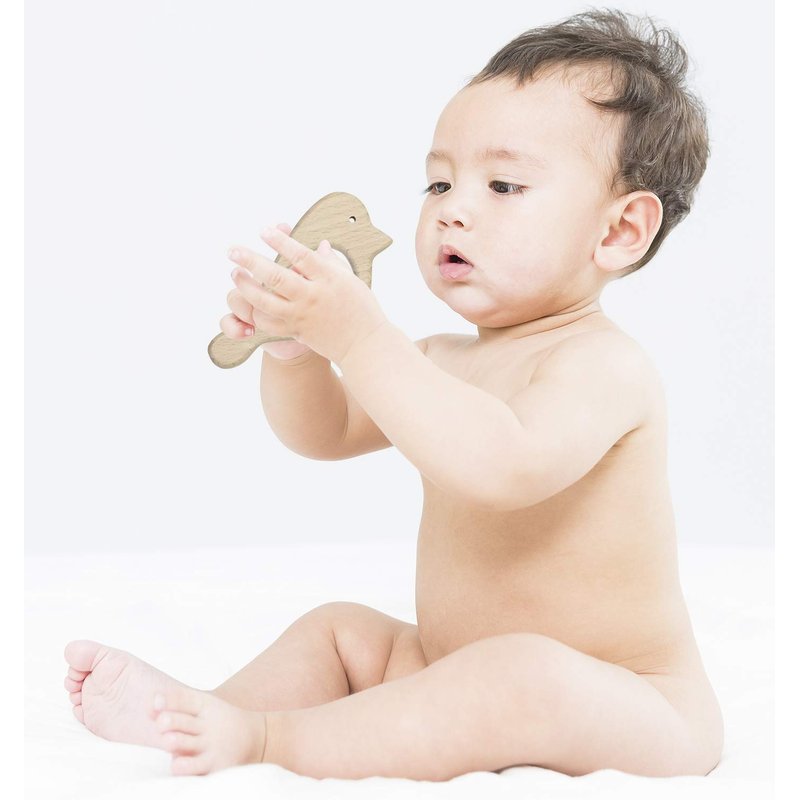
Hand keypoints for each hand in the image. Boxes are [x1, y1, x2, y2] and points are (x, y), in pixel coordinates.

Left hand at [228, 226, 389, 364]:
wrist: (365, 345)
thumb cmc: (362, 309)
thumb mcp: (351, 280)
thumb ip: (332, 262)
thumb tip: (321, 245)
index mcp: (328, 278)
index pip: (300, 255)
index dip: (280, 241)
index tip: (263, 230)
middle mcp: (312, 296)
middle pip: (275, 276)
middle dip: (250, 261)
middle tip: (232, 250)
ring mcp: (302, 316)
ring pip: (265, 301)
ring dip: (246, 286)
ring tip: (235, 273)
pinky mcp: (296, 332)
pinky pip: (269, 323)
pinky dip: (256, 312)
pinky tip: (250, 301)